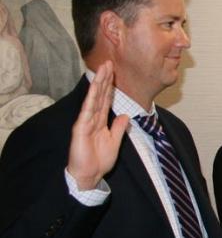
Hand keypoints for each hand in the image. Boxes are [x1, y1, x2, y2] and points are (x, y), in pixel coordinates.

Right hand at [67, 61, 128, 190]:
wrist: (89, 175)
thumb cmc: (99, 160)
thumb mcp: (114, 141)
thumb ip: (118, 128)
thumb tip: (125, 115)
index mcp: (100, 121)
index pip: (106, 100)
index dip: (110, 86)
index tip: (114, 72)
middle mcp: (92, 119)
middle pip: (99, 95)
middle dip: (104, 79)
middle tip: (109, 63)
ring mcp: (85, 122)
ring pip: (93, 99)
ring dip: (98, 85)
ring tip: (102, 70)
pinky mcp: (80, 129)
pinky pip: (86, 113)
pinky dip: (91, 101)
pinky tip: (94, 91)